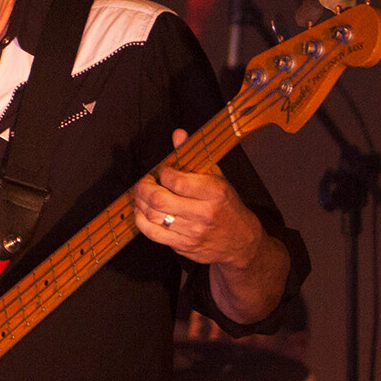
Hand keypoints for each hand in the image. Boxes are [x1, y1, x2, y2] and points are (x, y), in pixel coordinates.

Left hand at [131, 129, 265, 268]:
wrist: (240, 241)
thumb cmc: (227, 206)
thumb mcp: (217, 178)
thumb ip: (194, 157)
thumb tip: (178, 134)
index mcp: (214, 192)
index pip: (177, 181)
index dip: (163, 174)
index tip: (162, 172)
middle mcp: (203, 213)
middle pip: (159, 200)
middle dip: (143, 188)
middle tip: (143, 182)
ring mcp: (192, 232)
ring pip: (153, 216)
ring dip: (140, 203)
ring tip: (142, 195)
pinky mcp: (183, 246)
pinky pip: (152, 233)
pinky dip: (141, 220)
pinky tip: (142, 212)